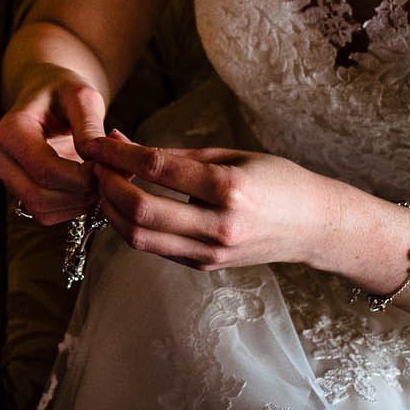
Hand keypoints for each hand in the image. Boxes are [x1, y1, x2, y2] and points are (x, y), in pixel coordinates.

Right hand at [0, 73, 108, 225]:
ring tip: (101, 177)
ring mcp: (8, 178)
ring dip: (79, 202)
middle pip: (40, 195)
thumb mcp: (81, 96)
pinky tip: (89, 185)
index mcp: (10, 131)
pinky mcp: (21, 191)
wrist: (49, 95)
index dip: (81, 176)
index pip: (45, 169)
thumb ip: (89, 125)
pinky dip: (73, 207)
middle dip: (81, 192)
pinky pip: (47, 214)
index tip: (106, 164)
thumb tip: (95, 157)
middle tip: (108, 174)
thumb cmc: (63, 91)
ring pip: (42, 210)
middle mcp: (2, 158)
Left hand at [79, 131, 333, 269]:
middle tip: (94, 166)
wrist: (314, 227)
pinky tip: (124, 205)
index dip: (118, 155)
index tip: (95, 143)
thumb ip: (174, 155)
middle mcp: (218, 226)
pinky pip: (156, 248)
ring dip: (110, 211)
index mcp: (229, 189)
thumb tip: (121, 143)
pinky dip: (131, 226)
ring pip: (139, 238)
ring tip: (103, 185)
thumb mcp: (230, 155)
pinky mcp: (205, 266)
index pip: (157, 169)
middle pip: (140, 211)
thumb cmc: (276, 181)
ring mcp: (211, 253)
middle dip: (106, 186)